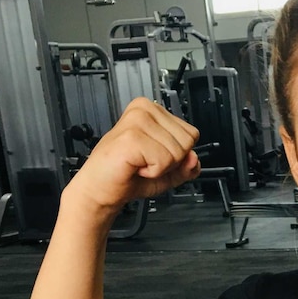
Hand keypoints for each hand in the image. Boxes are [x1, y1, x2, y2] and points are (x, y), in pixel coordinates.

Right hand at [68, 98, 200, 210]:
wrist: (102, 189)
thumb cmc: (129, 175)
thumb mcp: (169, 171)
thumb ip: (188, 165)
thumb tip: (194, 158)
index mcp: (153, 110)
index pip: (192, 133)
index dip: (178, 154)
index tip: (154, 155)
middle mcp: (145, 110)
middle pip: (187, 142)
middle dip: (171, 161)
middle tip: (146, 161)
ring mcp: (137, 121)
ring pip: (177, 152)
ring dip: (160, 167)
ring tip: (139, 163)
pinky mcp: (132, 137)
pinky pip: (164, 161)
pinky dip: (152, 172)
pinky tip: (135, 166)